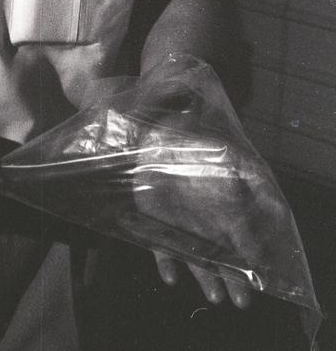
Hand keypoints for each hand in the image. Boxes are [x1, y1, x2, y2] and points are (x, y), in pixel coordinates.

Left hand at [132, 122, 276, 308]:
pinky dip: (165, 262)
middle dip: (233, 279)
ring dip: (204, 278)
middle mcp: (206, 224)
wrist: (156, 133)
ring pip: (195, 259)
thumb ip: (251, 180)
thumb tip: (277, 207)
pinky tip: (171, 276)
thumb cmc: (197, 145)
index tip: (262, 276)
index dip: (253, 257)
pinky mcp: (155, 224)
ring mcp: (181, 226)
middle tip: (242, 301)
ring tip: (215, 296)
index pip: (244, 239)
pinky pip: (160, 248)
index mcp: (225, 210)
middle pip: (222, 258)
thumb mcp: (230, 157)